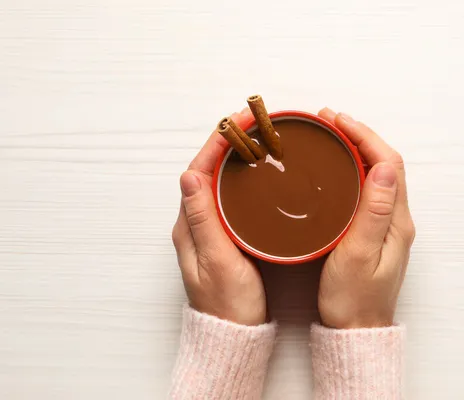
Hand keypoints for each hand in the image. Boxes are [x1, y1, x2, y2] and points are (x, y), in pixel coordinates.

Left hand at [171, 108, 266, 325]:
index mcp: (189, 225)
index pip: (199, 171)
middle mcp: (195, 223)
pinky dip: (242, 179)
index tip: (239, 122)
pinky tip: (258, 176)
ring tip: (257, 139)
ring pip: (219, 183)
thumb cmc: (228, 303)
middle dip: (228, 143)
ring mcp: (209, 230)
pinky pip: (229, 199)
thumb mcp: (217, 260)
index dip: (218, 143)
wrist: (233, 334)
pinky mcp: (224, 238)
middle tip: (253, 123)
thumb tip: (189, 174)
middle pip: (208, 171)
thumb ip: (203, 219)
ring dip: (235, 158)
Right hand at [316, 108, 415, 328]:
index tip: (337, 121)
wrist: (356, 330)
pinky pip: (368, 190)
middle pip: (385, 164)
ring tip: (330, 136)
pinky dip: (352, 170)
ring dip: (357, 150)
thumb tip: (384, 167)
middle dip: (359, 136)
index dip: (364, 136)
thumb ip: (372, 211)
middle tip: (329, 122)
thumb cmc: (353, 299)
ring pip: (376, 175)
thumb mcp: (358, 255)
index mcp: (395, 221)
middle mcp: (396, 219)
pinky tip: (335, 169)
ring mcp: (386, 225)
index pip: (388, 163)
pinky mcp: (374, 232)